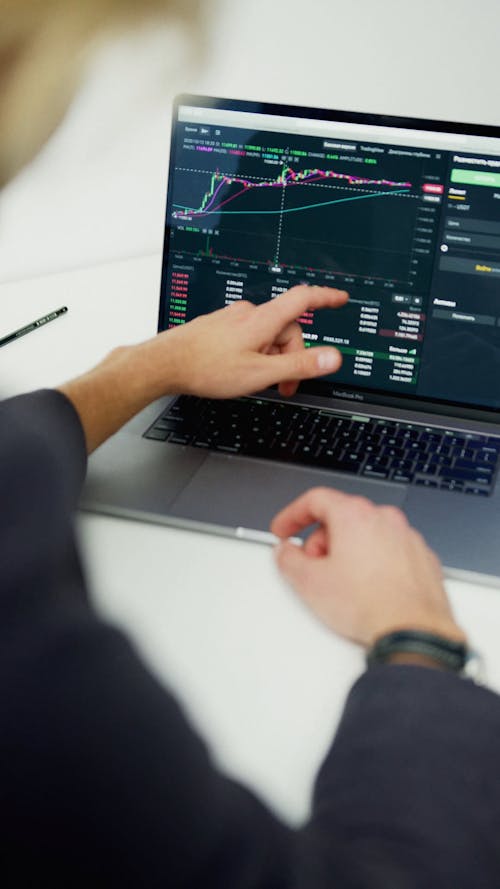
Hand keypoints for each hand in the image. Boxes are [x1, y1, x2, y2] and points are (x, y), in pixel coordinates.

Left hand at [146, 285, 347, 399]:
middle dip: (291, 357)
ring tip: (255, 381)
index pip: (304, 299)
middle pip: (286, 329)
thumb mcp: (260, 373)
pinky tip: (238, 371)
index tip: (340, 298)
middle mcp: (248, 313)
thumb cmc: (206, 368)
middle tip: (283, 387)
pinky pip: (249, 337)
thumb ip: (299, 366)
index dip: (326, 298)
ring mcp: (233, 319)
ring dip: (270, 359)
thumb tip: (333, 358)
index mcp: (263, 320)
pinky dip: (254, 354)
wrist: (164, 364)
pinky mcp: (221, 327)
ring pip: (266, 336)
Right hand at [271, 487, 465, 647]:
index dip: (292, 515)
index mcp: (355, 515)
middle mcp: (385, 519)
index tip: (284, 530)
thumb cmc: (370, 605)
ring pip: (368, 535)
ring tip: (343, 586)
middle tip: (313, 568)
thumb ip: (288, 559)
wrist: (414, 631)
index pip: (316, 500)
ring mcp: (408, 537)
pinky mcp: (422, 558)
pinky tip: (368, 591)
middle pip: (342, 517)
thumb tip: (286, 553)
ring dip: (349, 553)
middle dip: (321, 541)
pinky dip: (376, 563)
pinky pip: (390, 551)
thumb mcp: (310, 583)